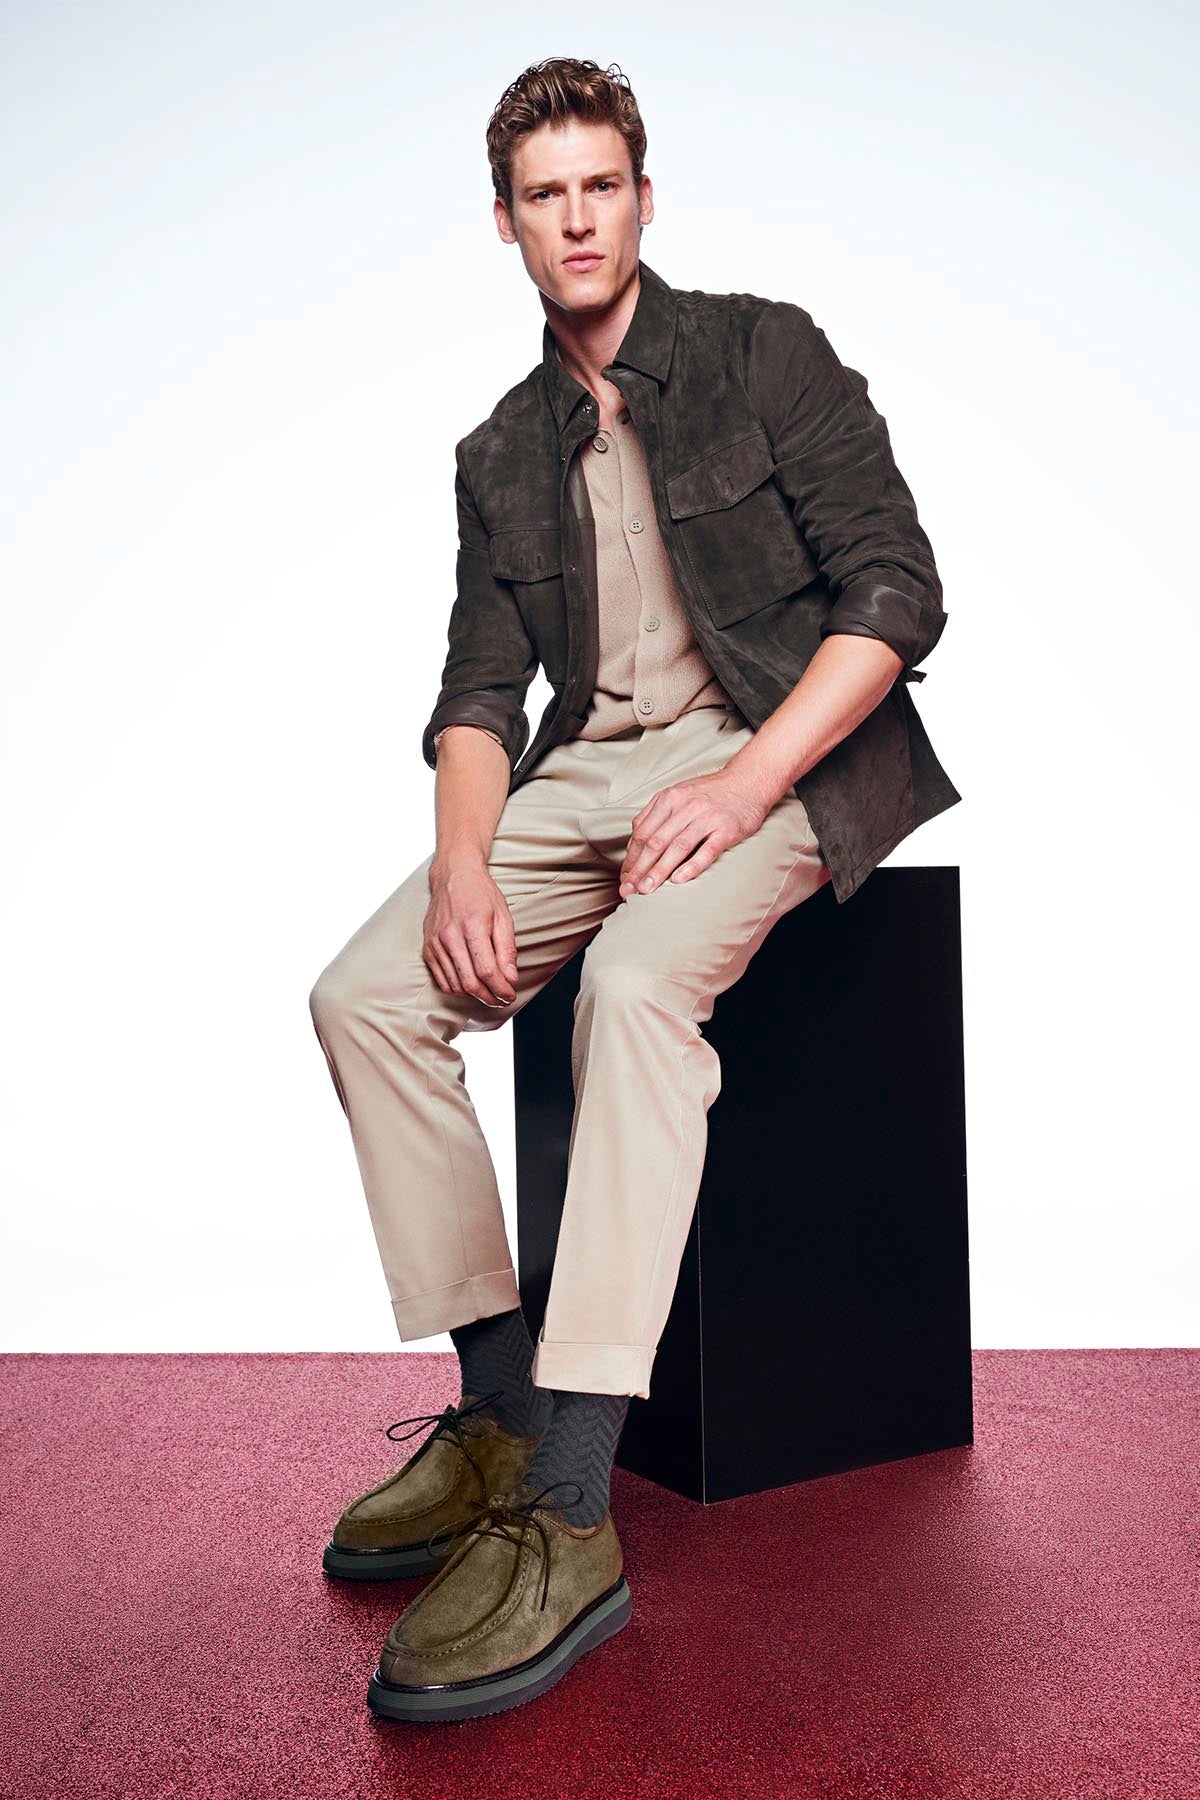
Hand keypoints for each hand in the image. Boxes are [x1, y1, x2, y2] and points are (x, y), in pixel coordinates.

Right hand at [424, 861, 518, 1005]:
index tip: (510, 995)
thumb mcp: (503, 916)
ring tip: (489, 994)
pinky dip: (457, 988)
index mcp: (472, 925)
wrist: (453, 875)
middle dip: (489, 997)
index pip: (486, 970)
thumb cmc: (481, 894)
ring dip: (474, 995)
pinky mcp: (428, 947)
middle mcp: (450, 935)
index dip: (500, 989)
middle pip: (469, 982)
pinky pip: (441, 979)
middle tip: (502, 999)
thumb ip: (506, 949)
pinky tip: (470, 986)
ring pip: (455, 984)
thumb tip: (510, 978)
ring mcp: (435, 942)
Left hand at [618, 768, 771, 897]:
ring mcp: (707, 818)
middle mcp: (685, 807)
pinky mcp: (727, 829)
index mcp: (669, 799)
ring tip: (646, 890)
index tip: (625, 879)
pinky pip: (707, 850)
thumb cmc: (710, 793)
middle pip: (656, 842)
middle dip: (639, 869)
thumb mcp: (678, 794)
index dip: (631, 858)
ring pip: (677, 847)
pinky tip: (678, 880)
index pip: (642, 833)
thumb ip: (656, 814)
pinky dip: (692, 866)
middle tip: (628, 890)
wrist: (748, 781)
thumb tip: (635, 843)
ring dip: (659, 871)